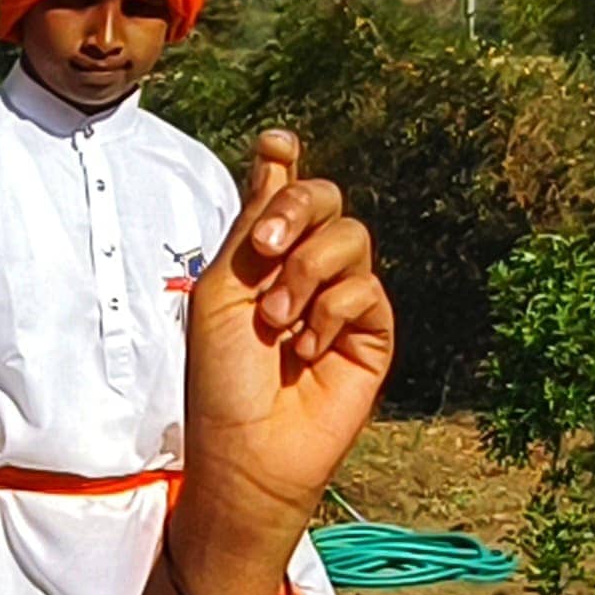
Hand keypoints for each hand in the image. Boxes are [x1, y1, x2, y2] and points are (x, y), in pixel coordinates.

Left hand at [174, 131, 394, 594]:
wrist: (246, 451)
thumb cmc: (221, 379)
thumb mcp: (224, 289)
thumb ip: (255, 221)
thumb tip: (278, 144)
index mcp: (265, 256)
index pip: (286, 188)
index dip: (286, 164)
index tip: (277, 146)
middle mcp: (307, 270)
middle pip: (327, 198)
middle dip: (297, 211)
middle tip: (266, 251)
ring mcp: (343, 299)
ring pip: (351, 237)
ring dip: (307, 273)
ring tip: (276, 322)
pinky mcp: (372, 332)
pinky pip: (366, 290)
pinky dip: (330, 313)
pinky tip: (305, 350)